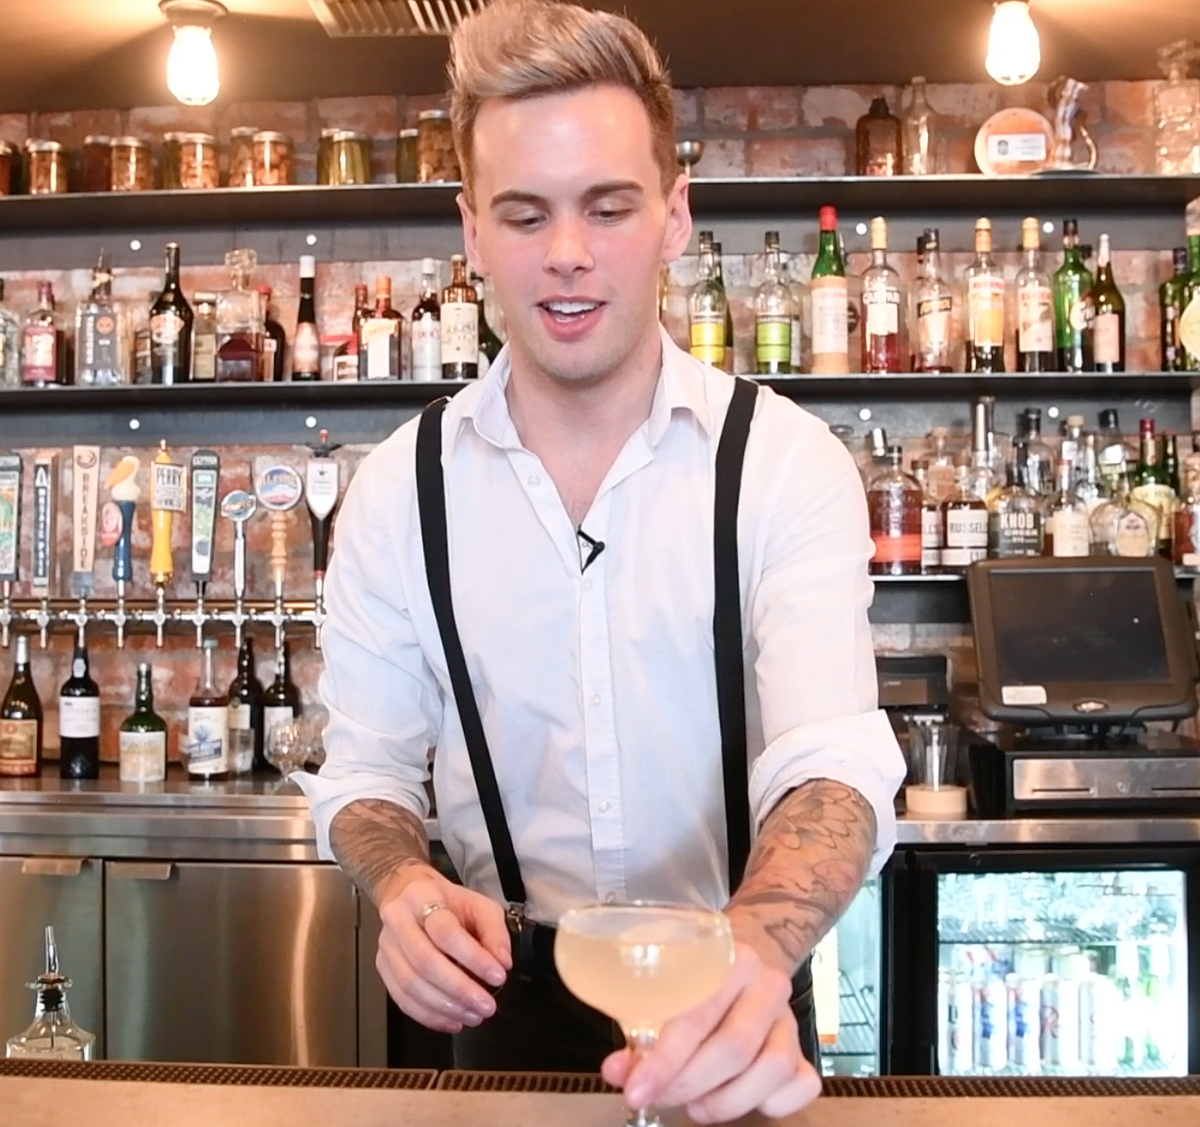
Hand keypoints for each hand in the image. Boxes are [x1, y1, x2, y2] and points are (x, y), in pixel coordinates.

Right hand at [374, 863, 512, 1033]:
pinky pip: (402, 999)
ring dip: (445, 1007)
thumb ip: (495, 932)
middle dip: (459, 989)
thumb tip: (502, 963)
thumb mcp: (479, 904)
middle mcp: (398, 920)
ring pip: (411, 985)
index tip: (498, 976)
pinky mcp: (382, 967)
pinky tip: (452, 1021)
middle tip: (486, 1006)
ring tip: (473, 1016)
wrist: (410, 893)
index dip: (473, 957)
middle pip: (425, 962)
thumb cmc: (448, 902)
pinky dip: (429, 1015)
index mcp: (422, 896)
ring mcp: (387, 946)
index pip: (446, 932)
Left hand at [600, 941, 820, 1123]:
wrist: (741, 963)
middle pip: (736, 1047)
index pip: (697, 1016)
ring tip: (695, 1105)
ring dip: (727, 1101)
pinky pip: (803, 1085)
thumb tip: (617, 1072)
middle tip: (660, 1099)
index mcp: (729, 959)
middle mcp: (766, 984)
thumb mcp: (662, 994)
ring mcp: (790, 1018)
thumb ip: (640, 1034)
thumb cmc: (693, 983)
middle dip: (690, 1084)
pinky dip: (772, 1104)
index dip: (664, 1062)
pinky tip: (737, 1099)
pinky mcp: (805, 1048)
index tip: (636, 1091)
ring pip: (773, 1069)